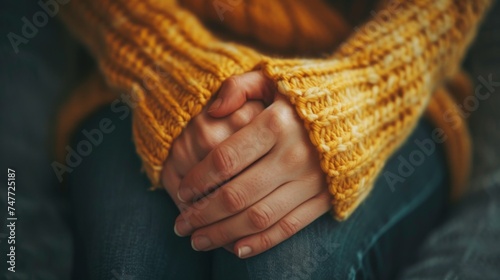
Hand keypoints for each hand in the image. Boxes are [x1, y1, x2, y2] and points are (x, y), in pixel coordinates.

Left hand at [174, 71, 330, 257]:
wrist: (365, 106)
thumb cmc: (309, 92)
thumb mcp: (273, 76)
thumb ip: (238, 87)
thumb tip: (211, 113)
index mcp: (277, 123)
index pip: (224, 160)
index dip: (197, 180)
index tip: (181, 192)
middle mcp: (295, 155)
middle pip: (236, 195)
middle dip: (202, 215)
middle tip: (180, 226)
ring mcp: (312, 181)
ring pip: (258, 217)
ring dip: (223, 233)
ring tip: (199, 240)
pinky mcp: (326, 197)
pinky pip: (289, 227)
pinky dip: (261, 242)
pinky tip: (236, 248)